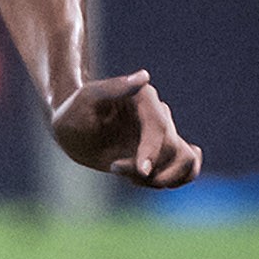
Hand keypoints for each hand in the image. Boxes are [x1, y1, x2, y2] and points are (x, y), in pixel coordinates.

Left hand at [50, 70, 200, 187]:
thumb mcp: (87, 98)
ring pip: (186, 162)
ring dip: (162, 178)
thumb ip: (114, 88)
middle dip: (149, 168)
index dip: (153, 151)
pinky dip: (172, 181)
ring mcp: (164, 135)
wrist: (71, 129)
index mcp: (145, 98)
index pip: (159, 128)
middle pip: (174, 149)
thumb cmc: (74, 111)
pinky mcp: (163, 152)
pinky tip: (141, 178)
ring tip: (129, 175)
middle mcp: (160, 115)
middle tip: (114, 167)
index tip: (142, 171)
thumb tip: (144, 77)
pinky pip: (187, 171)